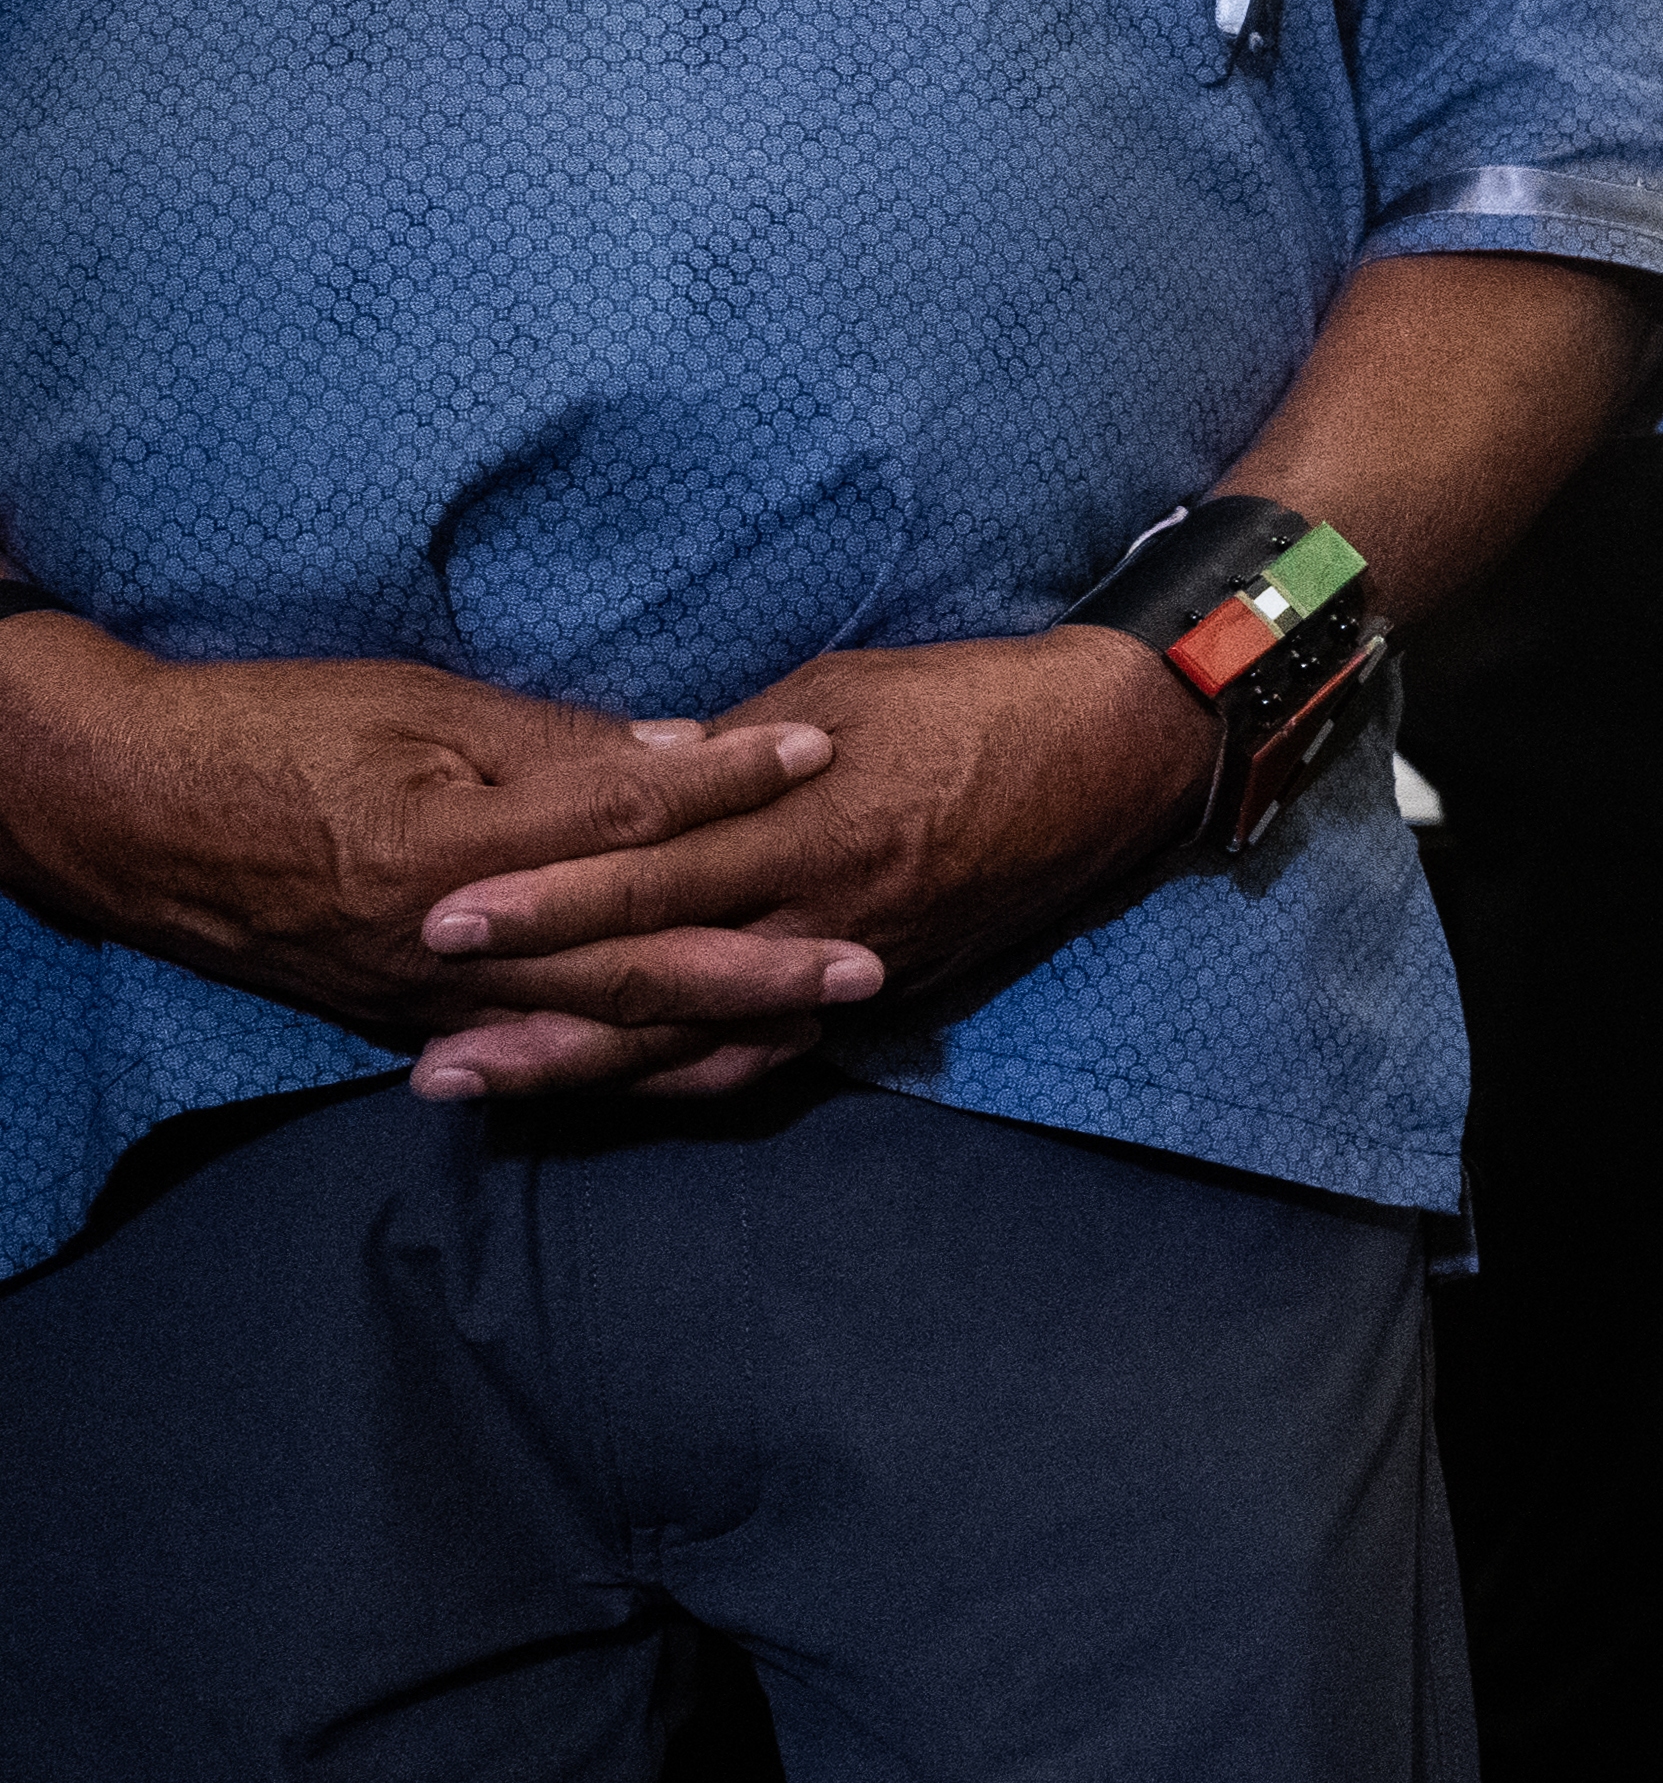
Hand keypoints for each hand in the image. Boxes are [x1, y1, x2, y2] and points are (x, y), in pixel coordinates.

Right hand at [0, 620, 845, 1054]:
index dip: (728, 782)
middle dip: (756, 966)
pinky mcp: (403, 1016)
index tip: (819, 749)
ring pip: (591, 1030)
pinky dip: (617, 1070)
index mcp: (453, 844)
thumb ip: (547, 745)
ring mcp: (426, 993)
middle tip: (868, 962)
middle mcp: (446, 941)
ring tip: (811, 1031)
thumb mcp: (412, 706)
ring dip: (706, 1036)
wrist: (122, 809)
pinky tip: (690, 1073)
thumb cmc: (268, 730)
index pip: (624, 818)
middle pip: (631, 961)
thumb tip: (675, 752)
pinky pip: (533, 1056)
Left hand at [398, 628, 1210, 1101]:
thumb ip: (730, 752)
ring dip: (591, 1071)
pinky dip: (693, 1076)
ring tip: (488, 1089)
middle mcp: (827, 916)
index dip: (546, 901)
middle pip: (661, 984)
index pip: (651, 875)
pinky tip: (619, 1090)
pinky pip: (775, 1051)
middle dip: (539, 1022)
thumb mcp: (839, 692)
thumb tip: (630, 779)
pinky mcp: (888, 991)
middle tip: (428, 1059)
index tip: (443, 916)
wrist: (1113, 750)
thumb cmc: (973, 698)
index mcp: (811, 825)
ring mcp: (858, 966)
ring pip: (706, 1039)